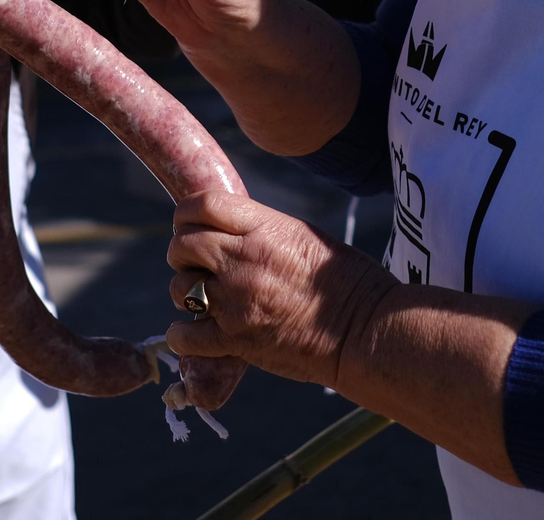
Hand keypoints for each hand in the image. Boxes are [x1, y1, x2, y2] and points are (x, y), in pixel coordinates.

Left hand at [165, 191, 396, 386]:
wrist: (364, 331)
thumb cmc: (347, 281)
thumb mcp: (304, 236)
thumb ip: (262, 230)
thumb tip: (229, 231)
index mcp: (265, 228)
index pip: (203, 204)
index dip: (187, 213)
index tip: (189, 224)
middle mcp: (244, 259)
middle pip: (182, 244)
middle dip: (182, 251)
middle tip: (194, 263)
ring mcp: (236, 300)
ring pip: (179, 287)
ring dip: (185, 290)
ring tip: (203, 297)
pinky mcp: (235, 339)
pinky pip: (185, 335)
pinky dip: (183, 335)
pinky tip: (194, 332)